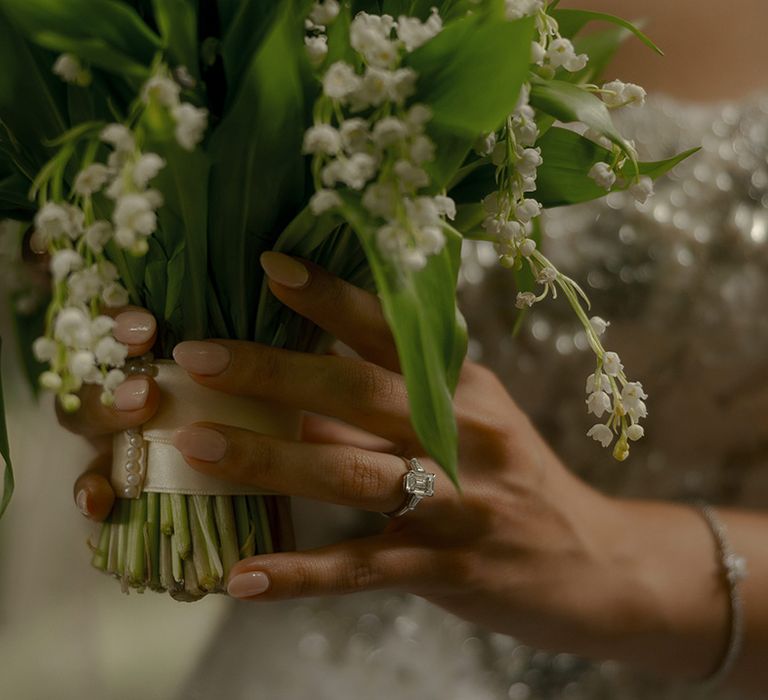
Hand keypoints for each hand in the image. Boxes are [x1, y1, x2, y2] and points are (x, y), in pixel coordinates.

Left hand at [59, 253, 752, 686]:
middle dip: (275, 371)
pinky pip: (362, 569)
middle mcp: (462, 434)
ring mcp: (457, 501)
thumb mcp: (470, 425)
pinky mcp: (447, 567)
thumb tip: (304, 390)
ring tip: (197, 446)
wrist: (595, 563)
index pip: (393, 332)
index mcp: (463, 389)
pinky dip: (300, 575)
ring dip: (269, 461)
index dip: (333, 297)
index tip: (268, 264)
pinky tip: (241, 577)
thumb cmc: (518, 481)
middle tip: (197, 354)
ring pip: (352, 475)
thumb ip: (394, 406)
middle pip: (358, 395)